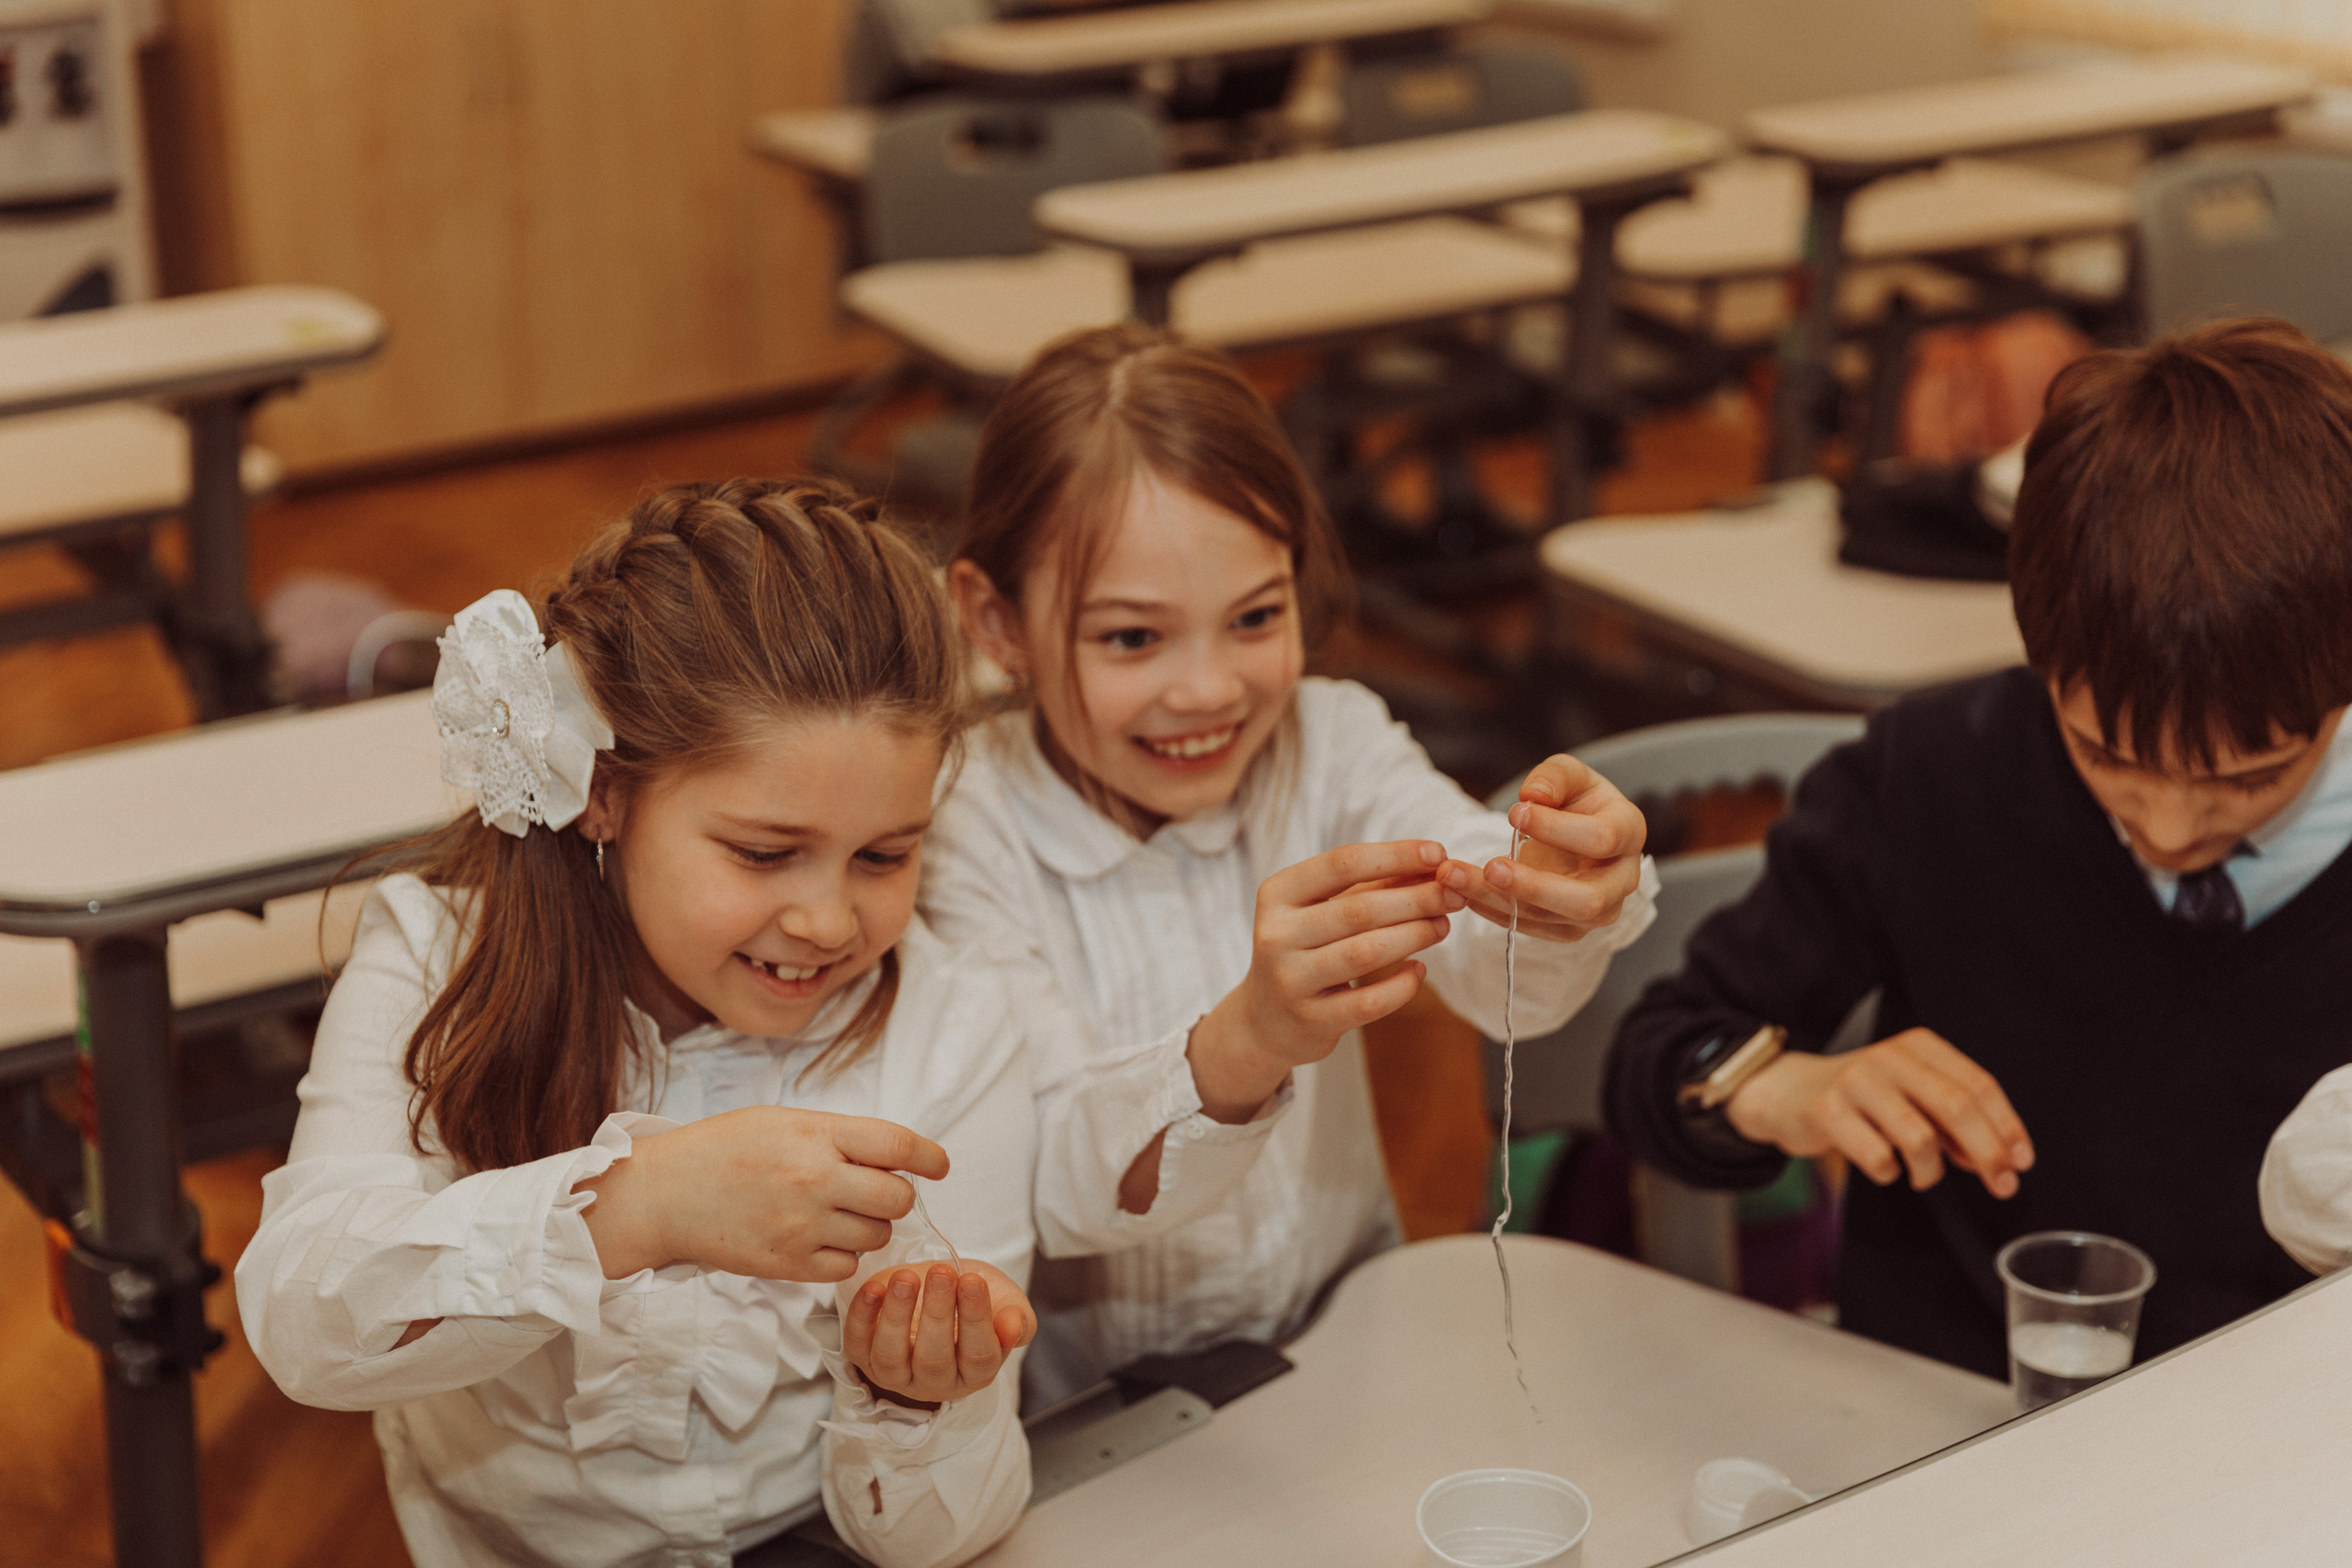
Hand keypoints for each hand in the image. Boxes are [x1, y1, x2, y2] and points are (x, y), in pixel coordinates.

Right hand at [578, 1106, 947, 1282]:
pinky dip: (841, 1258)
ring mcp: (802, 1226)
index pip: (898, 1143)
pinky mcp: (787, 1265)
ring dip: (869, 1228)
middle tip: (873, 1193)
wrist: (663, 1194)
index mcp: (816, 1134)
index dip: (929, 1156)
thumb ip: (838, 1136)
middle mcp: (815, 1179)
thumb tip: (896, 1155)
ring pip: (877, 1237)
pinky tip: (817, 1241)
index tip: (938, 1165)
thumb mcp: (784, 1121)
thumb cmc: (723, 1150)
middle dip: (895, 1196)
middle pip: (897, 1197)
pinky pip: (846, 1269)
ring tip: (837, 1216)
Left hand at [844, 1258, 1035, 1407]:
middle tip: (942, 1275)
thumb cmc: (974, 1297)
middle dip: (937, 1315)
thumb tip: (1012, 1329)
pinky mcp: (864, 1356)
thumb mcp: (1007, 1303)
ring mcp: (896, 1374)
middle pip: (934, 1359)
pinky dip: (862, 1317)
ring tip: (906, 1278)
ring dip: (896, 1317)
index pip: (978, 1355)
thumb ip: (1018, 1319)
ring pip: (891, 1358)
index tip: (973, 1281)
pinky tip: (875, 1287)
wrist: (939, 1287)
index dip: (976, 1319)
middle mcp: (935, 1381)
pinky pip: (857, 1344)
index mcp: (976, 1372)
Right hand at [1186, 839, 1461, 1120]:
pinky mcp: (1310, 1021)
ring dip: (1415, 935)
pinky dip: (1402, 985)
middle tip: (1455, 895)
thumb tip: (1432, 863)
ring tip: (1443, 926)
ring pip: (1365, 952)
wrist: (1266, 1020)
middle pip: (1359, 909)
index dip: (1395, 856)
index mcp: (1277, 894)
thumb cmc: (1306, 950)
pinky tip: (1419, 971)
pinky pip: (1369, 1001)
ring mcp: (1290, 980)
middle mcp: (1276, 934)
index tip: (1438, 853)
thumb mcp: (1323, 910)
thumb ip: (1370, 887)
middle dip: (1416, 899)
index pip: (1342, 864)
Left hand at [1440, 755, 1645, 941]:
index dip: (1557, 828)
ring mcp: (1599, 911)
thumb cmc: (1576, 801)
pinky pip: (1530, 928)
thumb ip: (1553, 777)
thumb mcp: (1569, 775)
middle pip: (1586, 899)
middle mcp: (1622, 880)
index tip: (1515, 812)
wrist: (1577, 834)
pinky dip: (1492, 911)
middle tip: (1490, 867)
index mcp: (1629, 832)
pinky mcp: (1569, 929)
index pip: (1602, 838)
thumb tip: (1533, 796)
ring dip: (1498, 900)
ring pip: (1551, 918)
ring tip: (1454, 878)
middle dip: (1533, 886)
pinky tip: (1462, 891)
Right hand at [1724, 1028, 2035, 1196]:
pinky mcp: (1829, 1111)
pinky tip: (1884, 1166)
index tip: (2021, 1160)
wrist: (1786, 1092)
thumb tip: (2000, 1157)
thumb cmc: (1860, 1098)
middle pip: (1957, 1108)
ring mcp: (1857, 1082)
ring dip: (1931, 1171)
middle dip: (1987, 1153)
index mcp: (1919, 1047)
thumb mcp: (1911, 1094)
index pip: (1978, 1084)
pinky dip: (1890, 1173)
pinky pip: (1879, 1158)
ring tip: (1923, 1176)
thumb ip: (1953, 1120)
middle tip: (2001, 1184)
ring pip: (1920, 1138)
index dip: (2007, 1126)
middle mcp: (1890, 1057)